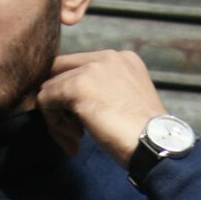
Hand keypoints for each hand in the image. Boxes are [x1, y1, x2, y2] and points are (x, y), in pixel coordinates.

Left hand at [34, 48, 164, 166]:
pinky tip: (75, 140)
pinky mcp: (77, 86)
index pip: (80, 67)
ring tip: (76, 140)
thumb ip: (104, 91)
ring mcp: (91, 68)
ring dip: (58, 119)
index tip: (81, 122)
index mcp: (122, 59)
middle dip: (60, 104)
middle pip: (61, 73)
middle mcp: (107, 56)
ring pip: (51, 88)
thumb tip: (72, 101)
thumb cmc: (144, 135)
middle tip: (73, 132)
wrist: (154, 143)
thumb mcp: (127, 102)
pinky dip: (54, 124)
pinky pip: (46, 100)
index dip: (72, 95)